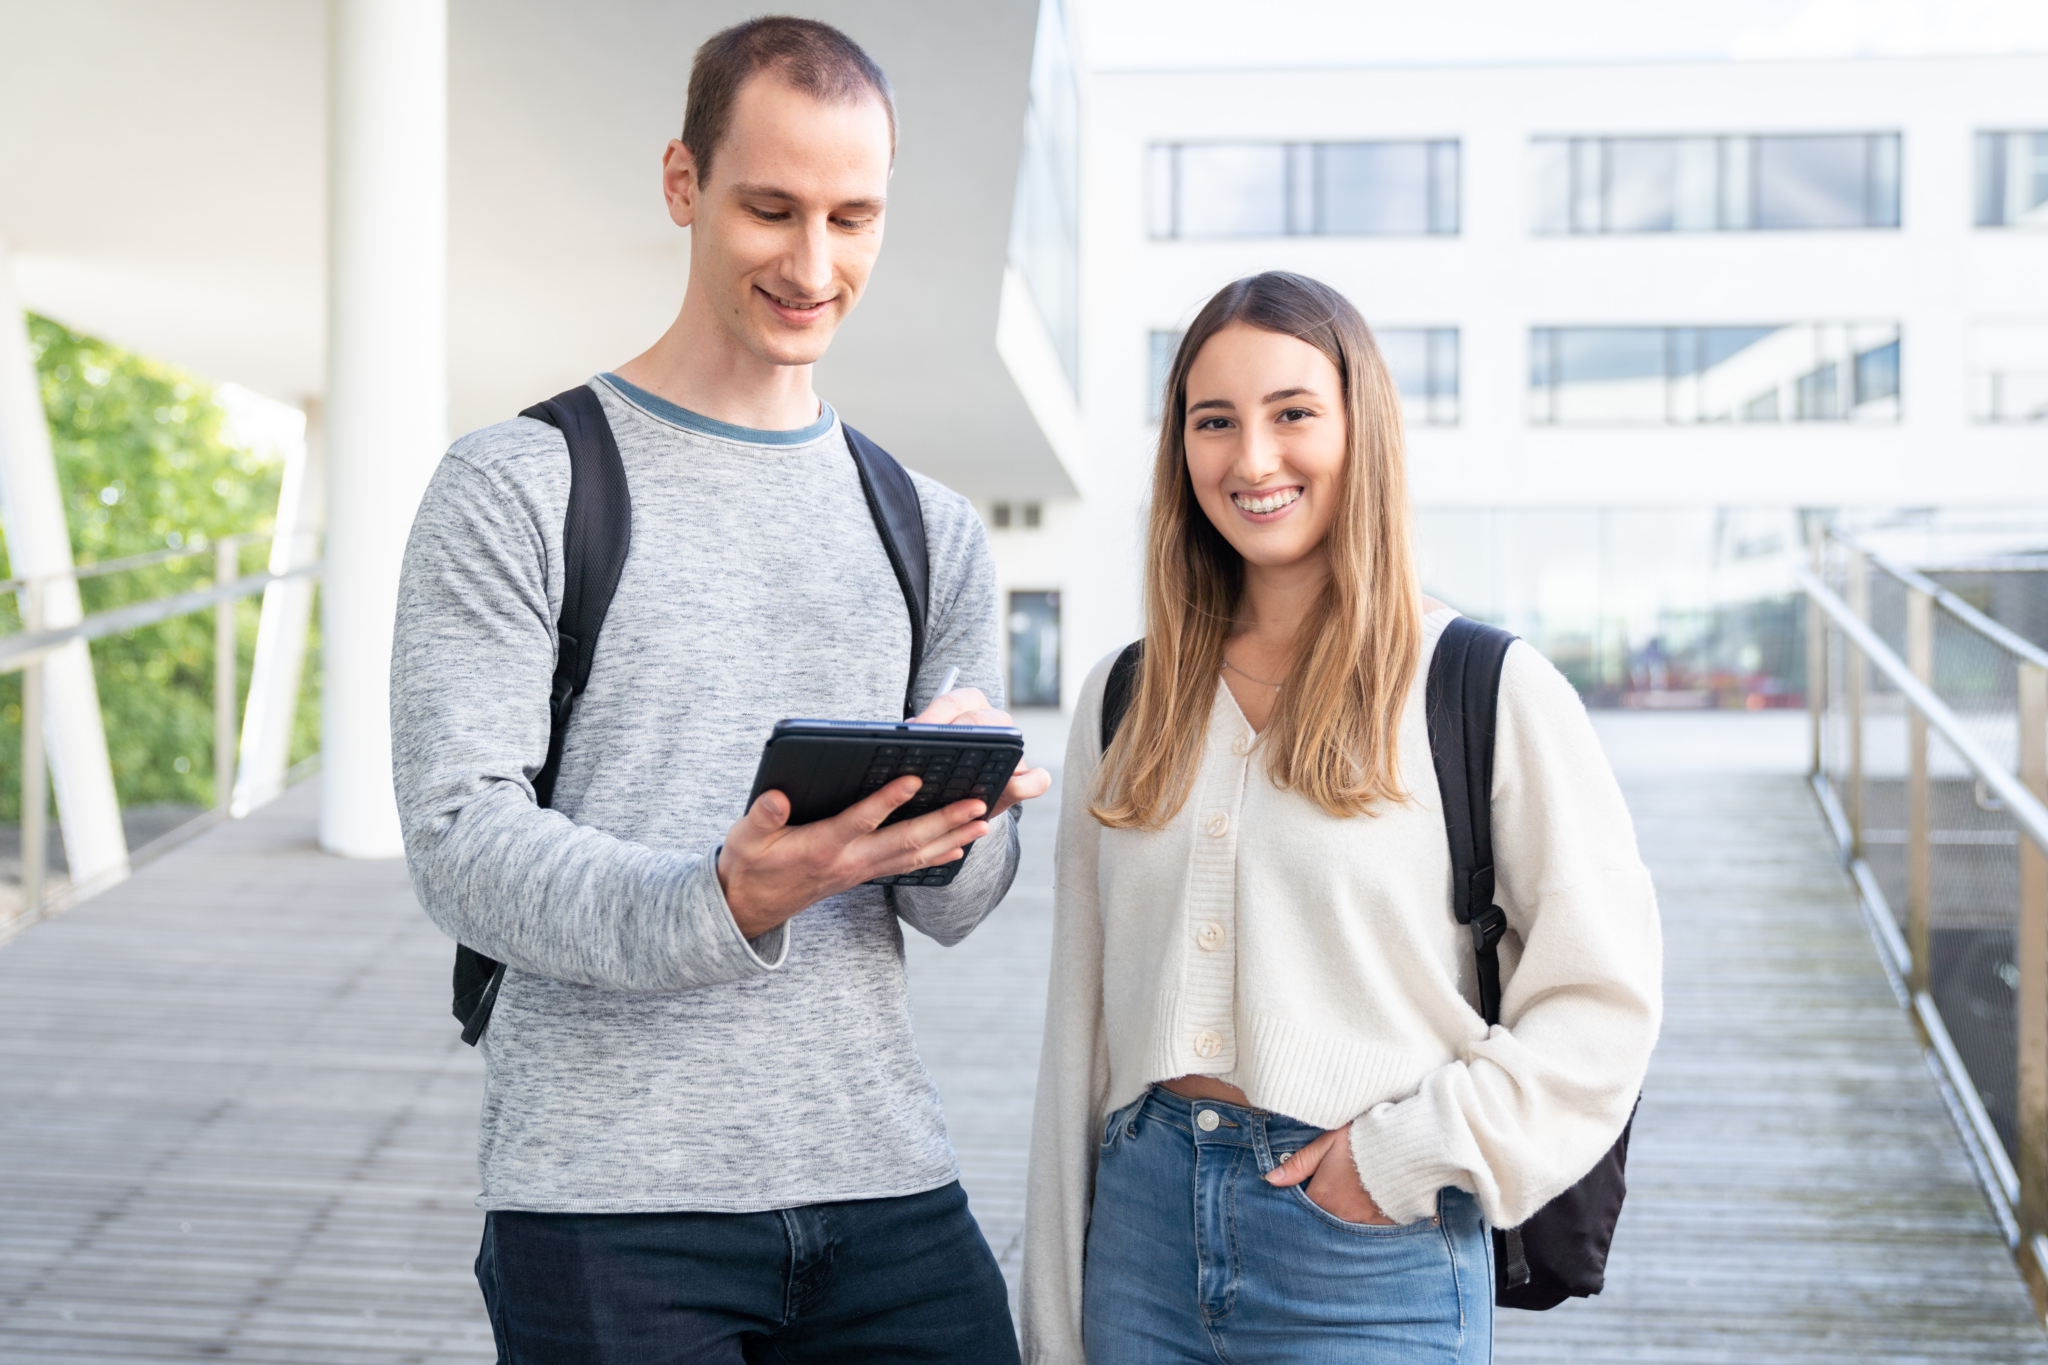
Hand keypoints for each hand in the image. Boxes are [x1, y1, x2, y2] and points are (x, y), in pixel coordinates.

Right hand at [717, 779, 991, 939]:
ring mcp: (861, 871)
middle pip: (905, 841)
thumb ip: (762, 817)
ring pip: (914, 855)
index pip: (861, 821)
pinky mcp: (864, 875)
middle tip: (977, 804)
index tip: (915, 779)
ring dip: (951, 837)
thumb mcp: (746, 838)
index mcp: (822, 846)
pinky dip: (937, 856)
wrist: (752, 907)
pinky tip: (959, 847)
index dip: (888, 800)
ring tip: (982, 822)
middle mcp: (850, 861)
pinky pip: (908, 866)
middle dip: (944, 821)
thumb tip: (777, 797)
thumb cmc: (750, 865)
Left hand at [910, 687, 1052, 818]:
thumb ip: (918, 739)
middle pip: (978, 720)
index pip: (952, 702)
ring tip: (965, 774)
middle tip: (930, 752)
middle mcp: (995, 721)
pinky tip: (1010, 788)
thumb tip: (906, 733)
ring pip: (1009, 742)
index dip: (932, 716)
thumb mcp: (928, 750)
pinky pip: (1035, 779)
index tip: (913, 732)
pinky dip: (1028, 783)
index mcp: (970, 705)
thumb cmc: (942, 768)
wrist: (962, 801)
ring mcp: (1015, 749)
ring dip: (987, 757)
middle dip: (953, 735)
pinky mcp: (1026, 777)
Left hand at [1263, 1123, 1394, 1224]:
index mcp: (1322, 1197)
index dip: (1300, 1203)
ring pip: (1343, 1229)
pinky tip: (1364, 1212)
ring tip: (1346, 1206)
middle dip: (1320, 1217)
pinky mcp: (1383, 1227)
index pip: (1301, 1210)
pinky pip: (1366, 1232)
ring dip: (1341, 1220)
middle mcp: (1339, 1216)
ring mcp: (1362, 1224)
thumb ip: (1298, 1164)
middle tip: (1328, 1201)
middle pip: (1321, 1224)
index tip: (1307, 1194)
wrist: (1405, 1148)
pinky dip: (1362, 1225)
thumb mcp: (1327, 1144)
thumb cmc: (1362, 1142)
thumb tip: (1270, 1179)